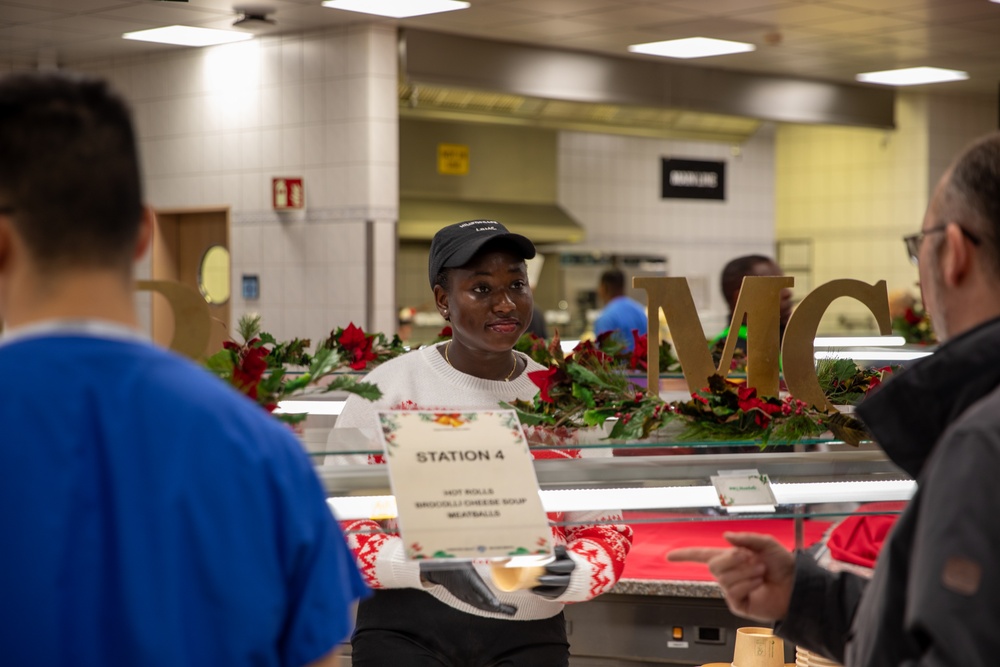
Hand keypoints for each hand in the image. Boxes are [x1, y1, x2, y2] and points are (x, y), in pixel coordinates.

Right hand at [419, 562, 516, 615]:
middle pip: (483, 602)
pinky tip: (495, 608)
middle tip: (513, 611)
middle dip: (498, 608)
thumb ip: (478, 554)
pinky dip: (486, 607)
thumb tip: (498, 553)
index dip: (488, 598)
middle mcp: (465, 589)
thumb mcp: (465, 556)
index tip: (498, 604)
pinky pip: (475, 604)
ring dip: (494, 609)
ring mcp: (463, 595)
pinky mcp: (462, 597)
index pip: (479, 589)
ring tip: (509, 611)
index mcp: (467, 577)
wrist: (436, 568)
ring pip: (480, 605)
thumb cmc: (453, 559)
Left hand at [531, 545, 575, 598]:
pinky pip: (553, 595)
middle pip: (563, 580)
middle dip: (551, 580)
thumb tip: (555, 548)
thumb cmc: (566, 562)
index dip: (558, 567)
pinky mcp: (561, 594)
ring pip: (558, 590)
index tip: (547, 566)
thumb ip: (560, 552)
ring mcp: (567, 588)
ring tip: (533, 586)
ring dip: (545, 589)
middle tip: (539, 579)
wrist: (574, 575)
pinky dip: (543, 593)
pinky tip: (533, 590)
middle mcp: (572, 578)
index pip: (568, 567)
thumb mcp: (565, 556)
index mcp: (573, 566)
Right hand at [667, 532, 794, 622]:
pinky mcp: (738, 605)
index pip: (701, 556)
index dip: (685, 555)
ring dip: (746, 572)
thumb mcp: (766, 543)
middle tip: (753, 559)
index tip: (669, 556)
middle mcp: (727, 575)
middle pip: (713, 565)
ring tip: (761, 572)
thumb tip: (726, 537)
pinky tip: (758, 585)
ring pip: (724, 578)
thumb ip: (745, 538)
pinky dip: (747, 584)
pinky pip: (733, 591)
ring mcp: (731, 591)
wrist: (796, 586)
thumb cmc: (782, 565)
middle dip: (734, 559)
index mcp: (730, 558)